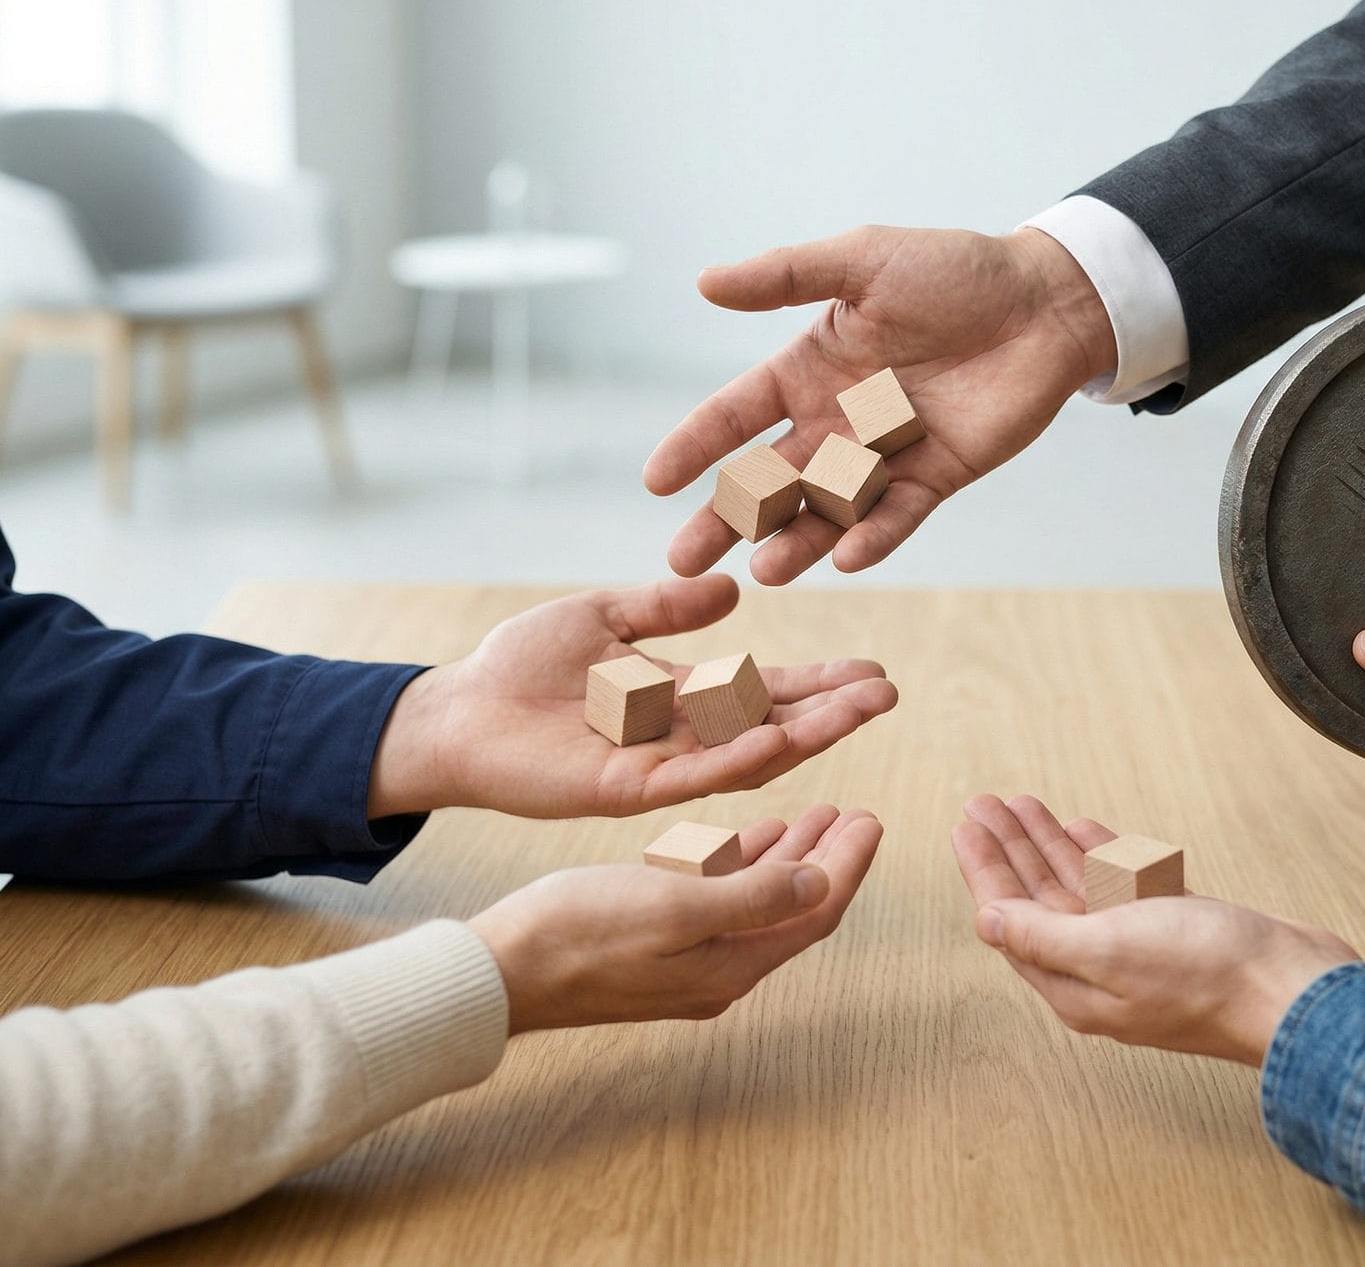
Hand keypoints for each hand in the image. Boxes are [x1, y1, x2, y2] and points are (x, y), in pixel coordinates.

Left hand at [367, 577, 896, 818]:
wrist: (457, 710)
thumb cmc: (522, 664)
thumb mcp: (605, 616)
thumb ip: (666, 606)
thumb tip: (732, 592)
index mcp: (684, 696)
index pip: (768, 691)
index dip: (819, 683)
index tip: (872, 672)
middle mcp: (684, 737)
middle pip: (775, 726)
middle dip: (832, 711)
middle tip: (888, 694)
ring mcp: (660, 768)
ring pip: (748, 756)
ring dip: (805, 735)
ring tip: (857, 713)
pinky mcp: (627, 790)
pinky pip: (695, 778)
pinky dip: (739, 758)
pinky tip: (779, 740)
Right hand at [469, 803, 882, 1032]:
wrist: (500, 971)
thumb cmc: (578, 933)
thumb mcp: (672, 905)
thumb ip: (752, 896)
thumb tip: (821, 882)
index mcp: (730, 964)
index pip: (814, 911)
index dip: (849, 865)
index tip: (874, 819)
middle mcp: (717, 968)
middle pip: (794, 906)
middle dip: (829, 858)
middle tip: (858, 813)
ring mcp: (685, 959)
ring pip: (758, 900)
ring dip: (789, 856)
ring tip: (818, 814)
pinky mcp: (655, 944)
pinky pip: (716, 899)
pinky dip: (740, 863)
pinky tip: (747, 836)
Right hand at [643, 224, 1115, 584]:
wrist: (1044, 301)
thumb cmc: (954, 270)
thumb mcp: (863, 261)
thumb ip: (786, 276)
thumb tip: (704, 283)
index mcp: (808, 369)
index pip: (736, 415)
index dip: (696, 446)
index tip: (655, 482)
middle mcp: (836, 420)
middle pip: (768, 480)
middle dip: (726, 520)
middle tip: (684, 561)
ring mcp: (883, 454)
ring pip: (826, 510)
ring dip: (796, 542)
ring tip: (765, 573)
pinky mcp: (934, 476)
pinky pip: (896, 516)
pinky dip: (873, 537)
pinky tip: (847, 558)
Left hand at [950, 794, 1354, 1066]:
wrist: (1299, 988)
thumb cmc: (1210, 973)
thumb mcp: (1110, 949)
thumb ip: (1043, 934)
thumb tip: (985, 921)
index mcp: (1077, 985)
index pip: (1011, 920)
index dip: (985, 870)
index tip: (964, 825)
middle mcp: (1103, 969)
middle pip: (1039, 900)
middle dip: (1009, 850)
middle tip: (983, 803)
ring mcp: (1143, 949)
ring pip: (1080, 888)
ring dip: (1049, 844)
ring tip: (1022, 803)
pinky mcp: (1179, 928)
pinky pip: (1125, 886)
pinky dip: (1102, 854)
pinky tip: (1083, 828)